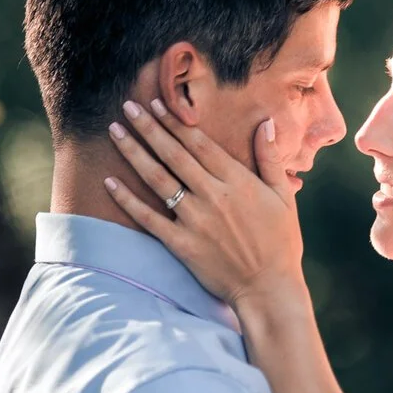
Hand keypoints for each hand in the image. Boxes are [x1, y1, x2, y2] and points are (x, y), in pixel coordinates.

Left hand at [104, 99, 303, 307]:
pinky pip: (148, 218)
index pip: (199, 143)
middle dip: (148, 127)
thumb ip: (270, 159)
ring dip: (133, 153)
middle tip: (128, 106)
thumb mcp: (283, 197)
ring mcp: (194, 220)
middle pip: (173, 154)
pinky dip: (127, 200)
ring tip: (115, 132)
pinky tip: (109, 182)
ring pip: (157, 179)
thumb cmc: (281, 242)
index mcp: (237, 181)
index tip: (157, 103)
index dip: (175, 122)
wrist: (269, 288)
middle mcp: (212, 196)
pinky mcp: (181, 244)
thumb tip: (266, 124)